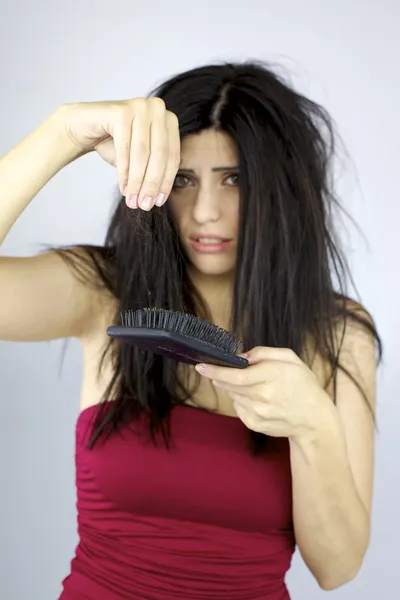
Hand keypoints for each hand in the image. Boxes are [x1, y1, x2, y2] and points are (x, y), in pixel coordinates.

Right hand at [60, 98, 179, 209]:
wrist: (84, 126)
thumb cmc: (115, 143)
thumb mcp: (141, 160)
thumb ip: (154, 172)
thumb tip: (159, 198)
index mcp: (169, 120)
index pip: (172, 156)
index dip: (166, 182)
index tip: (158, 202)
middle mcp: (157, 109)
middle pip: (160, 155)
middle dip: (151, 184)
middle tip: (144, 205)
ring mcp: (139, 106)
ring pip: (142, 154)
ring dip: (137, 181)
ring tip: (132, 200)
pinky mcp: (121, 110)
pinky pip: (125, 148)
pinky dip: (124, 171)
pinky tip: (123, 188)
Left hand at [195, 346, 334, 441]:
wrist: (315, 419)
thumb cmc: (303, 384)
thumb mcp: (290, 359)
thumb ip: (263, 353)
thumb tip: (239, 357)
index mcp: (272, 376)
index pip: (236, 375)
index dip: (216, 371)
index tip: (200, 365)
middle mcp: (264, 396)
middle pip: (230, 385)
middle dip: (221, 376)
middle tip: (219, 369)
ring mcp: (258, 413)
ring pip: (233, 395)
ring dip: (234, 388)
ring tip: (254, 386)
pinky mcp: (255, 424)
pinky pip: (238, 408)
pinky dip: (241, 400)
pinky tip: (257, 399)